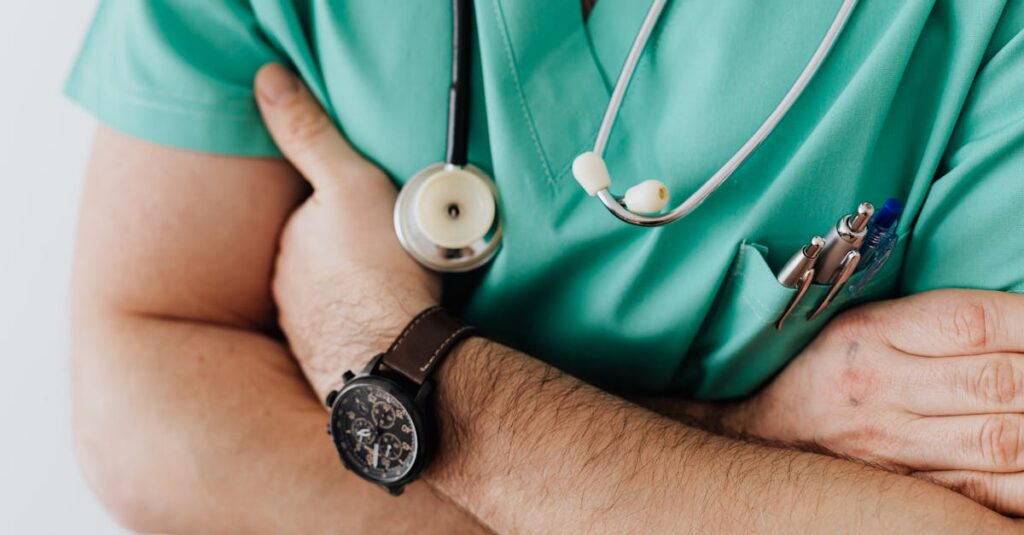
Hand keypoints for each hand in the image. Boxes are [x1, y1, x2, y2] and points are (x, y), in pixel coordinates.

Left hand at [254, 64, 439, 399]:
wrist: (395, 355)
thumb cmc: (380, 267)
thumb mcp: (349, 183)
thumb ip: (309, 133)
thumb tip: (267, 79)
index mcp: (290, 241)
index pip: (311, 216)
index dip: (346, 212)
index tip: (378, 218)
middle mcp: (285, 286)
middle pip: (318, 258)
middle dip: (346, 254)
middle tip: (392, 253)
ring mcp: (303, 328)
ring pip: (329, 298)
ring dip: (353, 293)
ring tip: (393, 292)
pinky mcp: (325, 363)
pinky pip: (343, 334)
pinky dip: (360, 327)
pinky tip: (386, 328)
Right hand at [729, 289, 1023, 513]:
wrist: (761, 436)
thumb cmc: (824, 371)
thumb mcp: (863, 325)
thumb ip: (936, 322)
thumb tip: (1022, 324)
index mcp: (871, 334)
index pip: (971, 322)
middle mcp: (882, 389)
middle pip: (998, 382)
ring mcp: (896, 446)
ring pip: (1004, 440)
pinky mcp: (910, 488)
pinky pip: (989, 491)